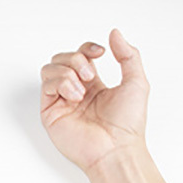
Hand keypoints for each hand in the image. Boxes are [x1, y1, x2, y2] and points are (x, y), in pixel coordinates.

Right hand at [40, 29, 149, 175]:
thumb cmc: (127, 124)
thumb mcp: (136, 82)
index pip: (81, 56)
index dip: (87, 48)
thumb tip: (115, 34)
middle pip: (62, 59)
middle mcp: (75, 91)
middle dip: (76, 59)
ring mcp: (61, 102)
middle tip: (90, 75)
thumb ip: (128, 55)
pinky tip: (75, 95)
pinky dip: (61, 83)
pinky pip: (46, 85)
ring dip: (67, 70)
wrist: (116, 148)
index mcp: (94, 85)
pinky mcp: (50, 112)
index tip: (100, 53)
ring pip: (50, 68)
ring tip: (82, 88)